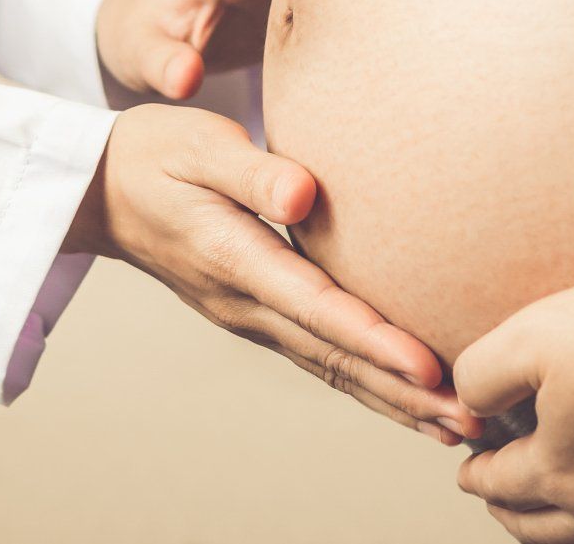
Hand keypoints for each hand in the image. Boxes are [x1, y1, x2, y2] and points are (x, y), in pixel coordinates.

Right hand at [66, 103, 478, 443]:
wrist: (99, 191)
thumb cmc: (154, 155)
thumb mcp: (196, 144)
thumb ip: (252, 168)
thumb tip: (305, 194)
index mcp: (233, 258)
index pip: (314, 306)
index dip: (372, 339)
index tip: (427, 366)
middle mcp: (245, 302)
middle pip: (335, 357)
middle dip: (405, 393)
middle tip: (474, 421)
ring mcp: (250, 317)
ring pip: (332, 369)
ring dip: (396, 402)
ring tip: (460, 429)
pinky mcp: (259, 316)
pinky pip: (321, 359)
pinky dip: (369, 385)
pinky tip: (409, 400)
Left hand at [454, 271, 573, 542]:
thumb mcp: (533, 332)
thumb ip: (484, 373)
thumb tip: (470, 405)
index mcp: (560, 471)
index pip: (502, 483)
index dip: (479, 473)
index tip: (470, 470)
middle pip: (546, 529)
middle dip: (517, 514)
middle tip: (505, 502)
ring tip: (568, 518)